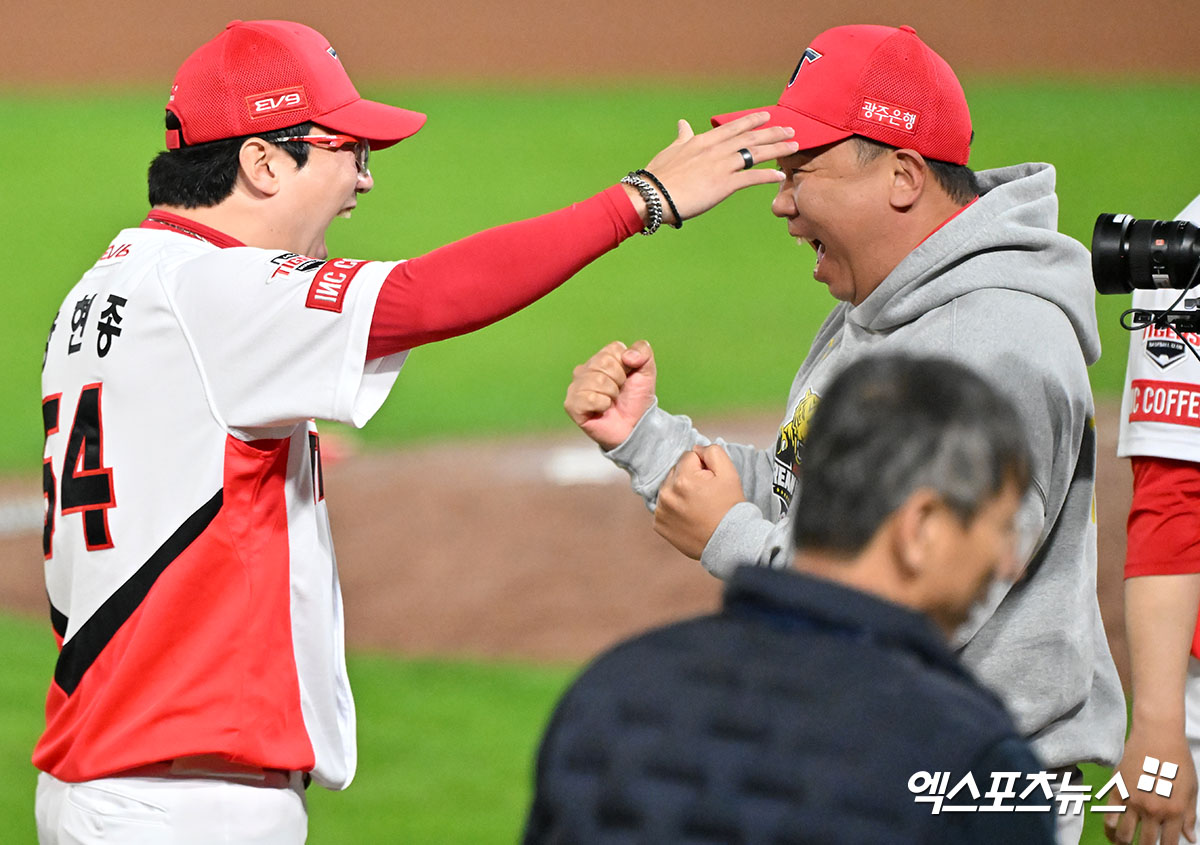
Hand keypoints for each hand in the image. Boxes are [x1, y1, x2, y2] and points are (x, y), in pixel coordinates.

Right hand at [564, 340, 656, 449]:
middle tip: (619, 392)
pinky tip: (602, 410)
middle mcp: (584, 370)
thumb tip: (628, 356)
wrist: (634, 426)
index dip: (627, 366)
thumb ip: (643, 351)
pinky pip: (589, 398)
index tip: (627, 378)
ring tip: (611, 402)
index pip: (613, 349)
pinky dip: (602, 405)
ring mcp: (575, 387)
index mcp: (600, 358)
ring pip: (597, 380)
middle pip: (604, 363)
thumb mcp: (647, 371)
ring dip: (612, 394)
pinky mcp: (571, 404)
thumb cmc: (636, 398)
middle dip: (619, 380)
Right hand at [634, 112, 798, 224]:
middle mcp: (716, 149)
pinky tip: (780, 176)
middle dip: (773, 132)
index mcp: (703, 140)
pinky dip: (768, 176)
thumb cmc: (658, 176)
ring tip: (794, 146)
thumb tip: (682, 123)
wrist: (653, 195)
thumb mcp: (671, 151)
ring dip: (777, 149)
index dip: (752, 120)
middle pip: (751, 137)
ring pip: (756, 154)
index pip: (733, 127)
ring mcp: (722, 166)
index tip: (767, 116)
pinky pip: (752, 177)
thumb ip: (682, 137)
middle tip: (791, 129)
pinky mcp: (724, 184)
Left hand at [653, 445, 745, 558]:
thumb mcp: (729, 473)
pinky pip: (664, 507)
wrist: (730, 542)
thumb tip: (695, 449)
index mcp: (682, 479)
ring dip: (680, 492)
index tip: (711, 483)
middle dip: (689, 478)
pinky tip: (689, 517)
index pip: (688, 457)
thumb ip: (712, 452)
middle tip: (706, 496)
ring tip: (697, 507)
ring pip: (668, 489)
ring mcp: (660, 510)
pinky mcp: (658, 524)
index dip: (703, 467)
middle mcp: (666, 493)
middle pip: (676, 472)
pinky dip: (674, 509)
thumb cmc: (731, 507)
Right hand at [1105, 723, 1196, 844]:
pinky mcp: (1118, 790)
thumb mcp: (1191, 791)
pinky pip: (1110, 815)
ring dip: (1124, 843)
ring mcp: (1133, 801)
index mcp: (1174, 812)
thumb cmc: (1179, 762)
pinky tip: (1113, 831)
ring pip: (1124, 834)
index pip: (1168, 843)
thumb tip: (1189, 838)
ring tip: (1124, 844)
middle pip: (1146, 843)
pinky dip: (1110, 828)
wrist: (1158, 736)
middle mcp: (1153, 811)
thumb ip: (1189, 816)